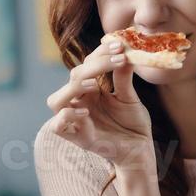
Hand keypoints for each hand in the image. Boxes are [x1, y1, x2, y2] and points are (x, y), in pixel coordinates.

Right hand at [45, 37, 154, 172]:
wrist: (139, 150)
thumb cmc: (133, 124)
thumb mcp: (130, 97)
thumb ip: (123, 77)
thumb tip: (124, 49)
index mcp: (90, 89)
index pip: (88, 64)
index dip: (101, 53)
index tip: (120, 45)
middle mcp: (79, 101)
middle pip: (74, 77)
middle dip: (95, 65)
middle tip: (118, 58)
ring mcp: (75, 119)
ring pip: (56, 100)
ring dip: (74, 89)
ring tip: (95, 84)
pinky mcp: (76, 137)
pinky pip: (57, 126)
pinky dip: (68, 117)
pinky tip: (86, 113)